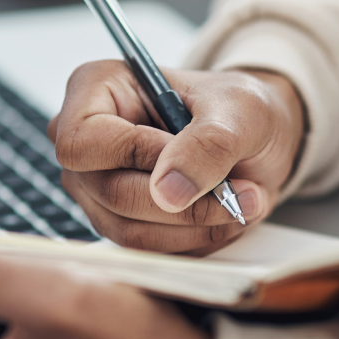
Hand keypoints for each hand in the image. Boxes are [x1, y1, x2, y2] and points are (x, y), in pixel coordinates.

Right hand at [48, 62, 304, 254]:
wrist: (255, 141)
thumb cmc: (238, 111)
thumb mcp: (240, 112)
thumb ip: (207, 144)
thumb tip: (168, 192)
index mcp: (96, 90)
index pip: (83, 141)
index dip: (137, 156)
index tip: (195, 160)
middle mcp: (86, 142)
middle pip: (111, 192)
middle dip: (184, 202)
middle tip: (242, 192)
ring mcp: (96, 188)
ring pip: (129, 230)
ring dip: (194, 226)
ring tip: (240, 202)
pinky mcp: (117, 222)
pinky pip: (148, 249)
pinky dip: (193, 239)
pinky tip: (221, 216)